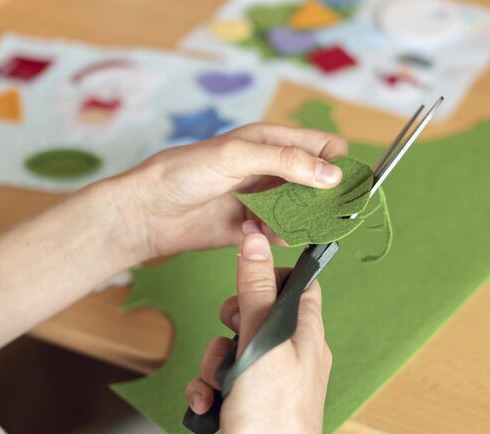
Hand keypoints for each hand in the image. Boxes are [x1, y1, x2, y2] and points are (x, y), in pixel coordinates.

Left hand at [114, 124, 346, 262]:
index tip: (344, 182)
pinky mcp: (255, 228)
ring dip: (304, 219)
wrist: (146, 212)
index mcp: (272, 141)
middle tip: (327, 211)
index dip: (338, 162)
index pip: (324, 146)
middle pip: (320, 182)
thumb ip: (287, 162)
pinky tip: (261, 234)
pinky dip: (281, 237)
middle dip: (327, 196)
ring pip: (305, 210)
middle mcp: (273, 169)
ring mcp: (265, 199)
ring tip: (284, 222)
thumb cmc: (183, 172)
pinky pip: (284, 234)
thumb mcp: (238, 156)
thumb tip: (332, 174)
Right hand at [184, 221, 331, 433]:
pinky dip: (213, 388)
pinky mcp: (256, 401)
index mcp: (307, 332)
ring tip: (217, 386)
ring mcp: (275, 378)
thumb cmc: (273, 420)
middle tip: (228, 339)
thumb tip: (256, 240)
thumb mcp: (259, 344)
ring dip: (215, 364)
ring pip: (235, 348)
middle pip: (257, 314)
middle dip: (228, 326)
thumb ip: (255, 293)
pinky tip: (209, 404)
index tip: (245, 283)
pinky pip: (227, 379)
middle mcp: (296, 352)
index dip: (270, 276)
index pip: (299, 283)